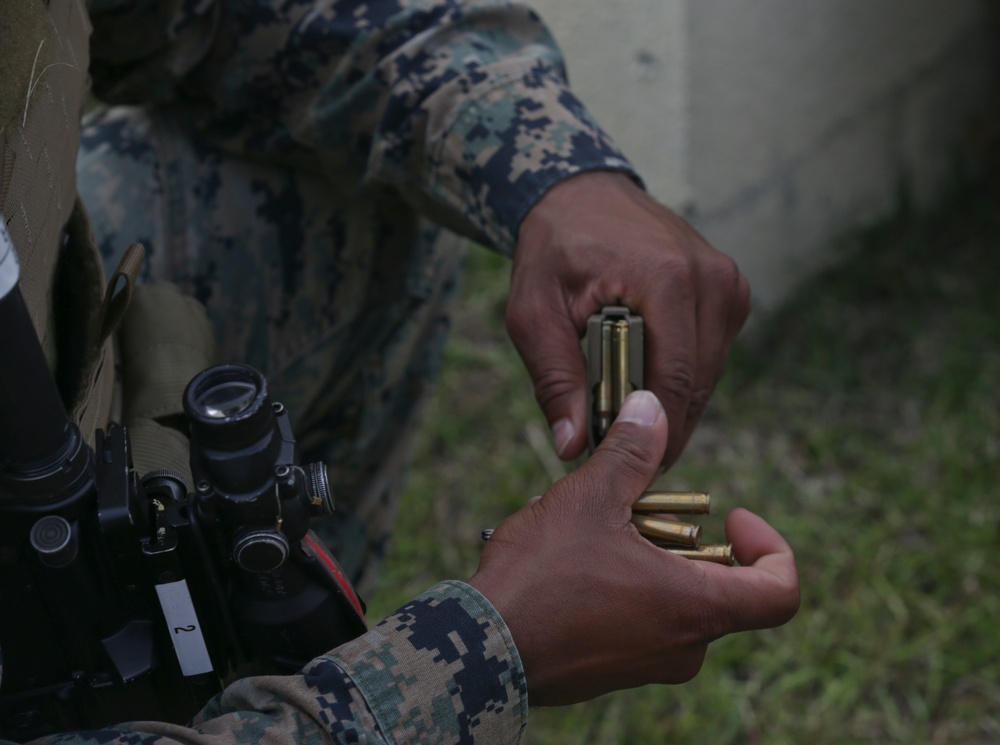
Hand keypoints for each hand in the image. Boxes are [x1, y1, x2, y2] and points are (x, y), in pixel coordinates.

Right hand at [468, 391, 798, 705]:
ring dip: (645, 558)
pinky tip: (570, 559)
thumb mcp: (591, 499)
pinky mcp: (612, 671)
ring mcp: (646, 666)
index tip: (733, 516)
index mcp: (695, 609)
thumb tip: (653, 407)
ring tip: (591, 528)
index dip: (771, 546)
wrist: (478, 649)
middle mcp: (682, 647)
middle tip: (635, 507)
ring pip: (671, 602)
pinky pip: (638, 623)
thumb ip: (632, 452)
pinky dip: (622, 587)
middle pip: (716, 587)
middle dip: (681, 538)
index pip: (780, 592)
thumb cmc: (542, 577)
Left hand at [508, 171, 750, 467]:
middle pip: (697, 383)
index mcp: (667, 279)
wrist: (581, 195)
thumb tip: (571, 446)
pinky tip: (646, 375)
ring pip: (709, 374)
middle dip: (662, 424)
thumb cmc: (554, 250)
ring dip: (672, 401)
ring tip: (627, 411)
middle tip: (622, 449)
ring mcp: (728, 282)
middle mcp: (711, 278)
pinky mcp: (730, 290)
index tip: (628, 466)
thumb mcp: (533, 312)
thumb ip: (553, 378)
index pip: (674, 379)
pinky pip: (712, 354)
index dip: (654, 432)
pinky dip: (682, 374)